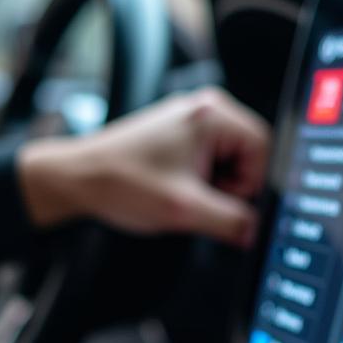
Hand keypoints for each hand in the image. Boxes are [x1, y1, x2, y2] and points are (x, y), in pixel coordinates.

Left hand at [17, 87, 269, 246]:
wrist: (78, 179)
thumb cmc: (119, 181)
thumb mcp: (184, 210)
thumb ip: (230, 222)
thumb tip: (256, 231)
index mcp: (212, 115)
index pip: (264, 150)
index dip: (250, 185)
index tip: (227, 202)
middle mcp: (204, 110)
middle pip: (249, 157)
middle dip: (230, 187)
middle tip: (199, 199)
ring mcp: (190, 122)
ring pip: (230, 164)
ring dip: (214, 188)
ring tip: (182, 195)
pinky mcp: (179, 136)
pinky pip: (211, 164)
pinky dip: (200, 183)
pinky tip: (177, 190)